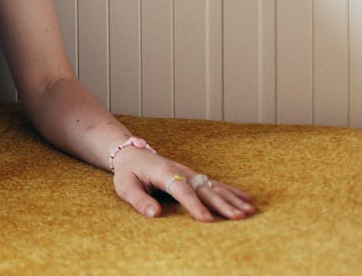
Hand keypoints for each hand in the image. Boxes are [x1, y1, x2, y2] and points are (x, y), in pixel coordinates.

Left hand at [112, 147, 255, 221]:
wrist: (132, 154)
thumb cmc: (128, 172)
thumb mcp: (125, 186)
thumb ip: (139, 200)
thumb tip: (155, 214)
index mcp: (164, 173)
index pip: (182, 190)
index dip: (194, 205)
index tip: (206, 220)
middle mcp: (181, 172)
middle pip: (204, 190)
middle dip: (222, 204)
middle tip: (239, 218)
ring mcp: (190, 174)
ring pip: (214, 187)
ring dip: (232, 199)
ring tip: (249, 211)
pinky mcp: (194, 177)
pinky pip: (214, 185)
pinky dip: (231, 192)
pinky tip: (247, 199)